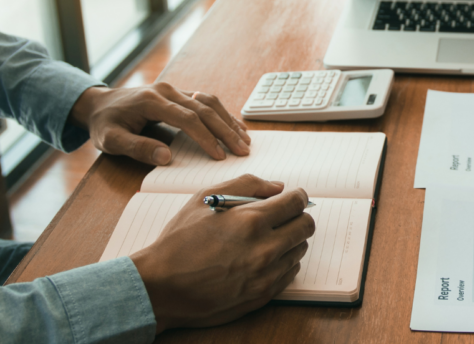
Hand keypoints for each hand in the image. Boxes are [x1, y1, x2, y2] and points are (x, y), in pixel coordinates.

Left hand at [70, 83, 250, 165]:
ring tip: (245, 140)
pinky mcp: (180, 93)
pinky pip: (207, 101)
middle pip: (205, 108)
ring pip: (210, 101)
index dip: (205, 137)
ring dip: (229, 121)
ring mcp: (175, 90)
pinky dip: (223, 114)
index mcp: (152, 101)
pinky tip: (235, 126)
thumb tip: (167, 157)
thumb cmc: (105, 124)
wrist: (99, 103)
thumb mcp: (111, 140)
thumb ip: (137, 148)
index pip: (187, 118)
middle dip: (226, 130)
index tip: (219, 155)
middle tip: (242, 150)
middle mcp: (167, 91)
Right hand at [131, 174, 315, 332]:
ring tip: (266, 239)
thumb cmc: (179, 241)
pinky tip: (263, 259)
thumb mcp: (205, 200)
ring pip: (300, 249)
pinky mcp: (263, 294)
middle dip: (297, 217)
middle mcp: (264, 249)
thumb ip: (247, 186)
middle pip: (306, 226)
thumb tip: (278, 187)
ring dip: (290, 241)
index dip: (297, 197)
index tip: (293, 198)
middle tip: (282, 218)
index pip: (297, 202)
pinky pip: (291, 272)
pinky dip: (283, 262)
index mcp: (250, 221)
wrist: (160, 287)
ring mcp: (265, 275)